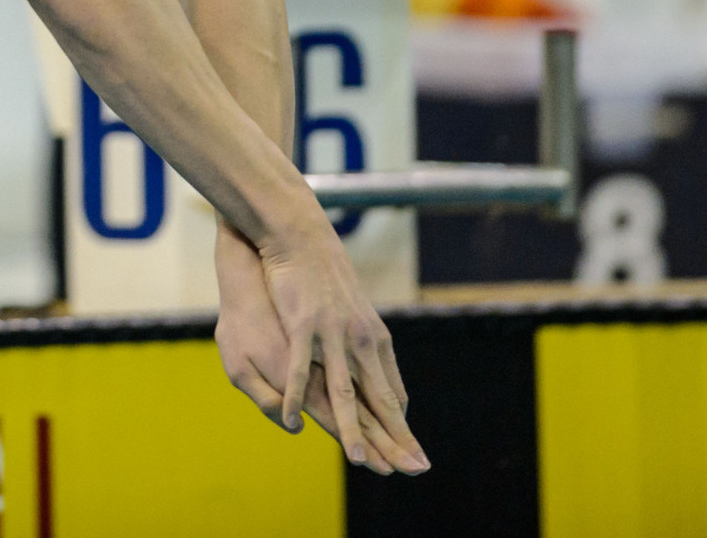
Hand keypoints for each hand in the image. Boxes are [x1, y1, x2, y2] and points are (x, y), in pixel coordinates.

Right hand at [219, 217, 428, 473]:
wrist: (301, 235)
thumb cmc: (325, 275)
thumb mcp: (358, 313)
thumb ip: (370, 348)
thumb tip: (383, 377)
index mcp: (374, 340)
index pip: (392, 395)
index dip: (401, 428)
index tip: (412, 456)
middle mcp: (360, 341)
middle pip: (379, 400)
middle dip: (395, 439)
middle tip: (411, 471)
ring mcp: (333, 334)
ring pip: (345, 391)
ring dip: (351, 429)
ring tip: (359, 461)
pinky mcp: (304, 324)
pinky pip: (301, 368)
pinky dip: (298, 396)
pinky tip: (294, 419)